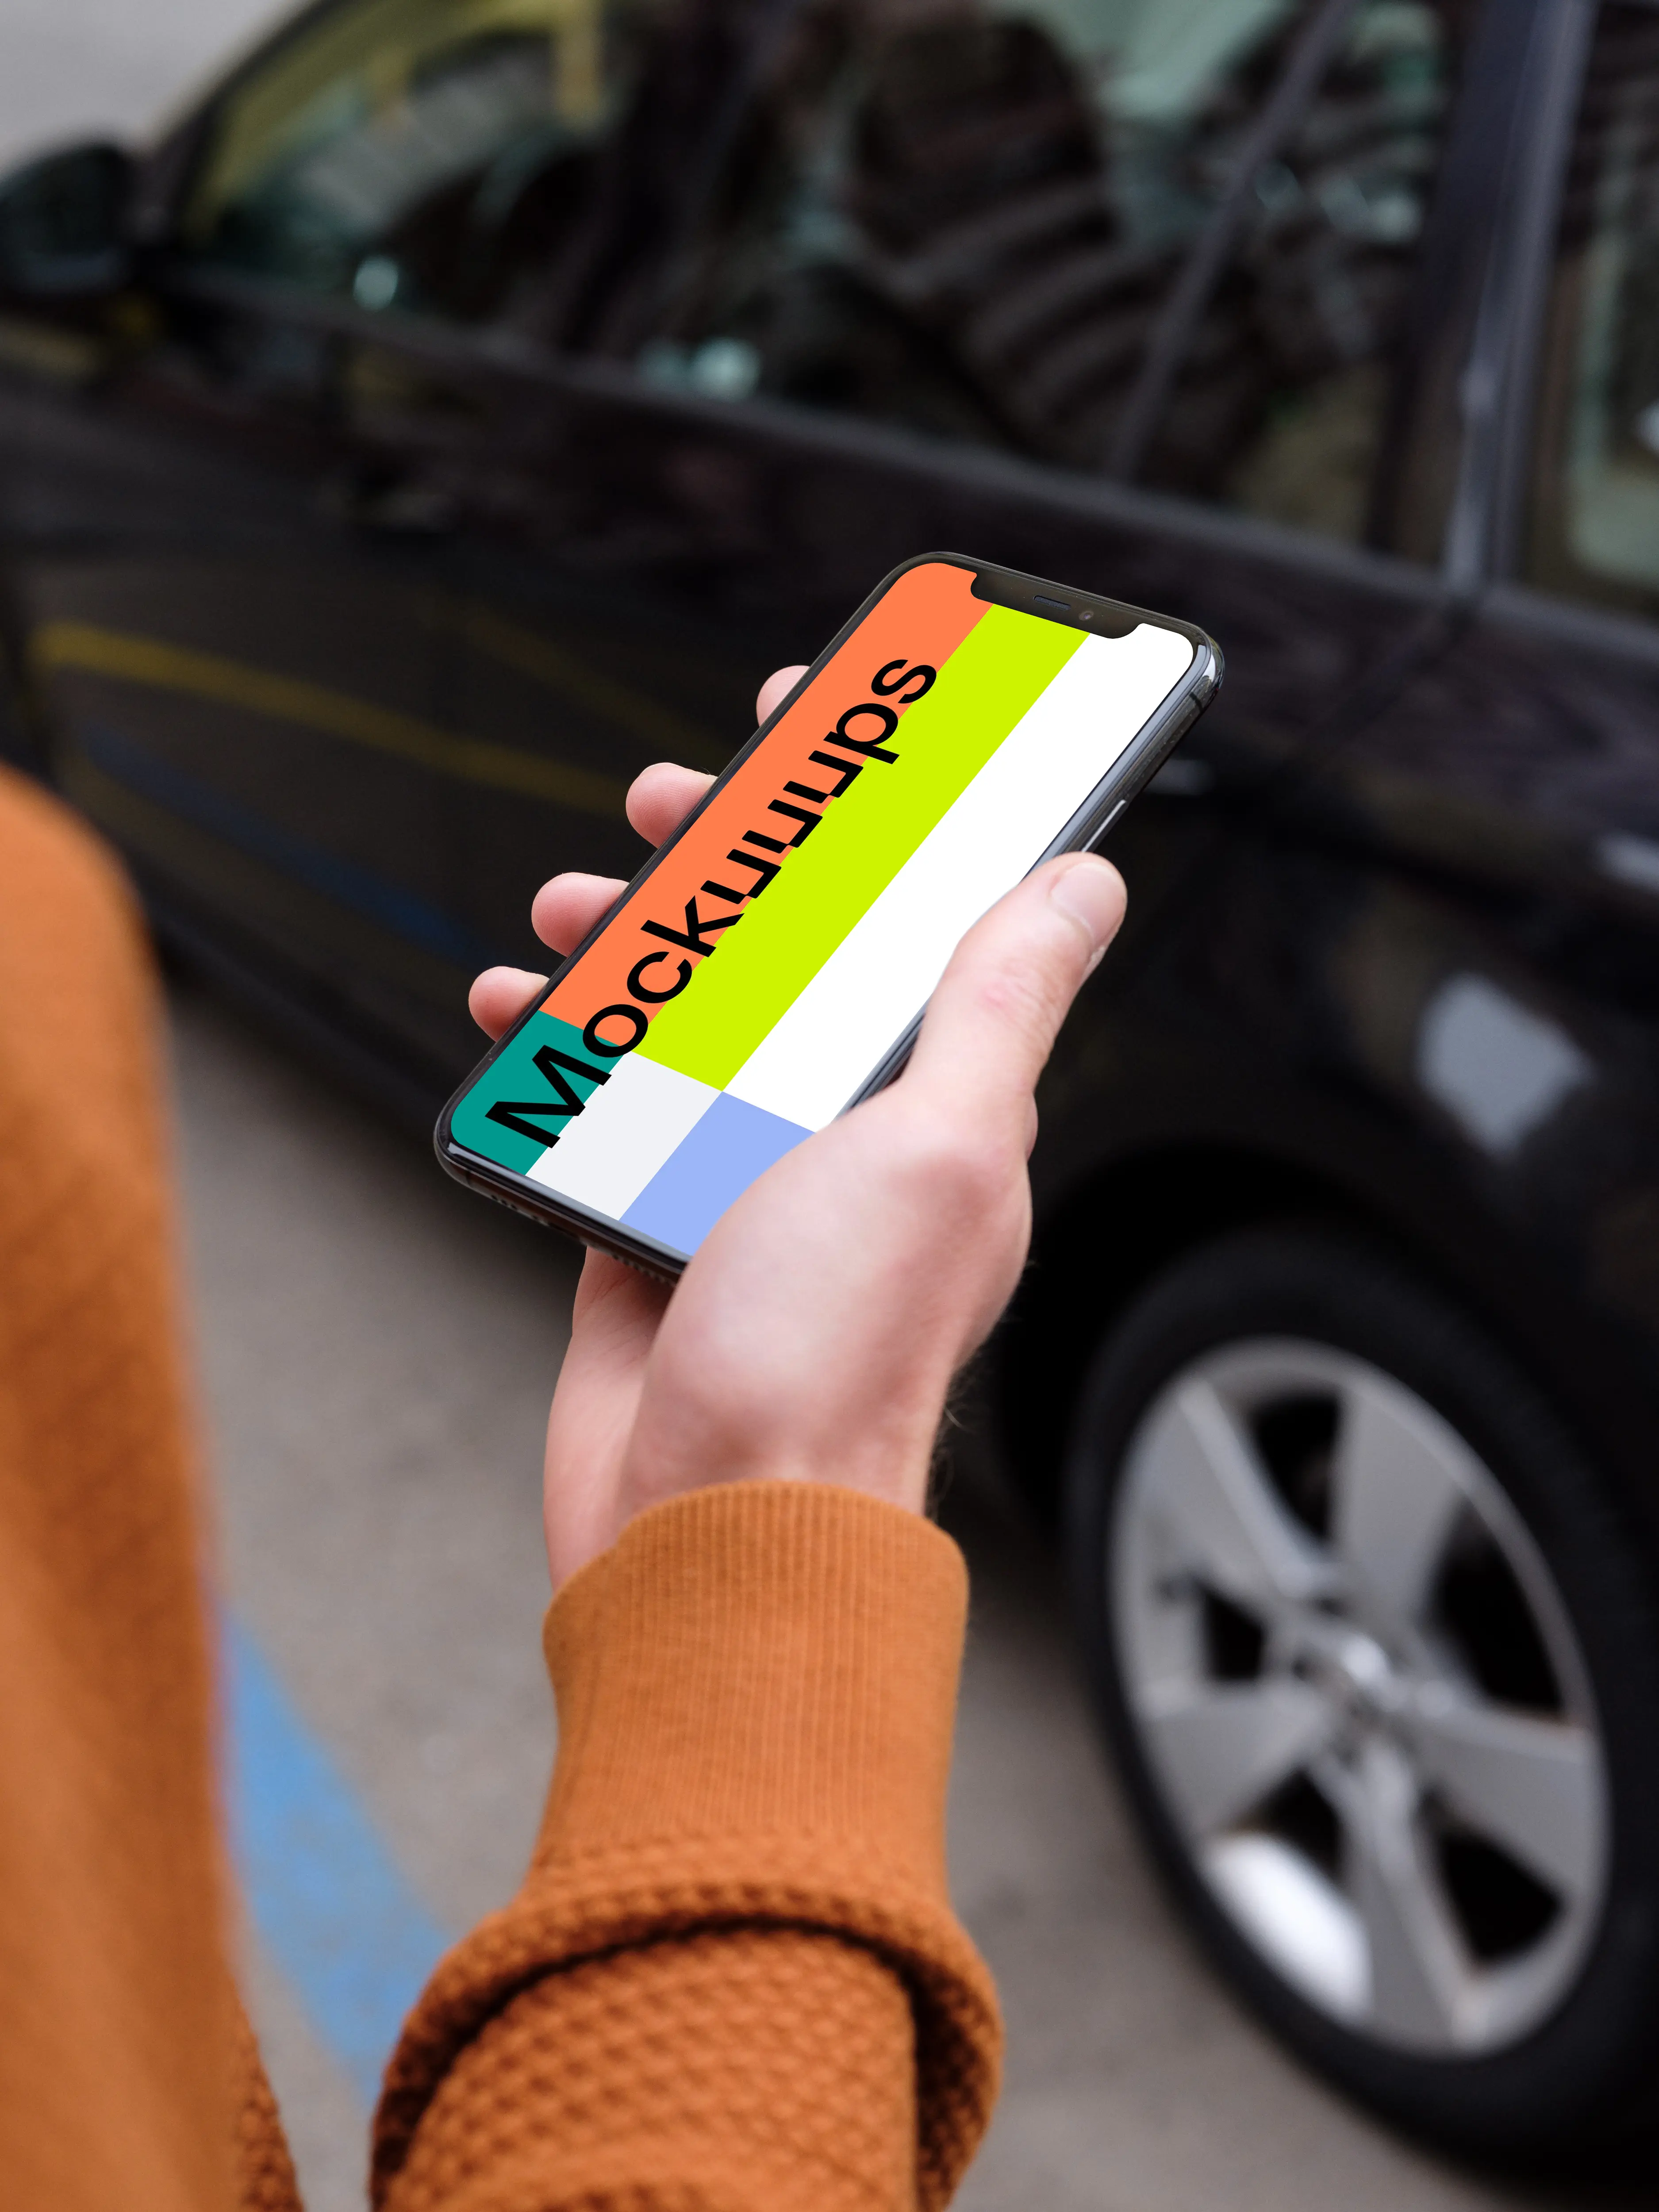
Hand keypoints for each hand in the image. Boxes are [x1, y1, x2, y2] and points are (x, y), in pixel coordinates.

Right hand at [469, 669, 1125, 1588]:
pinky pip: (604, 1107)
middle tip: (669, 802)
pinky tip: (512, 1012)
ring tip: (570, 912)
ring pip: (683, 1020)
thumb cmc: (838, 1351)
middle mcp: (847, 1136)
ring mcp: (744, 1182)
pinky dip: (556, 1051)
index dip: (878, 814)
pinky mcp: (649, 1230)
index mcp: (937, 1108)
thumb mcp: (939, 1146)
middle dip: (726, 862)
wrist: (714, 1522)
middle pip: (787, 954)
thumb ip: (998, 1007)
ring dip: (625, 947)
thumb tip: (1089, 883)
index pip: (923, 921)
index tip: (819, 722)